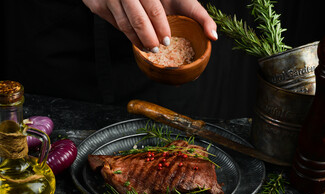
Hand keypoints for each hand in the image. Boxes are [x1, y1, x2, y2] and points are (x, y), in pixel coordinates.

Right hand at [82, 0, 216, 51]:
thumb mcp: (181, 1)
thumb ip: (200, 16)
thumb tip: (214, 36)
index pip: (154, 8)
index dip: (160, 26)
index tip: (166, 41)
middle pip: (139, 18)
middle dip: (149, 37)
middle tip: (157, 47)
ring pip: (125, 24)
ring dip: (137, 40)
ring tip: (149, 47)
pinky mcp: (99, 4)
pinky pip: (114, 23)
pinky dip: (126, 34)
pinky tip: (136, 39)